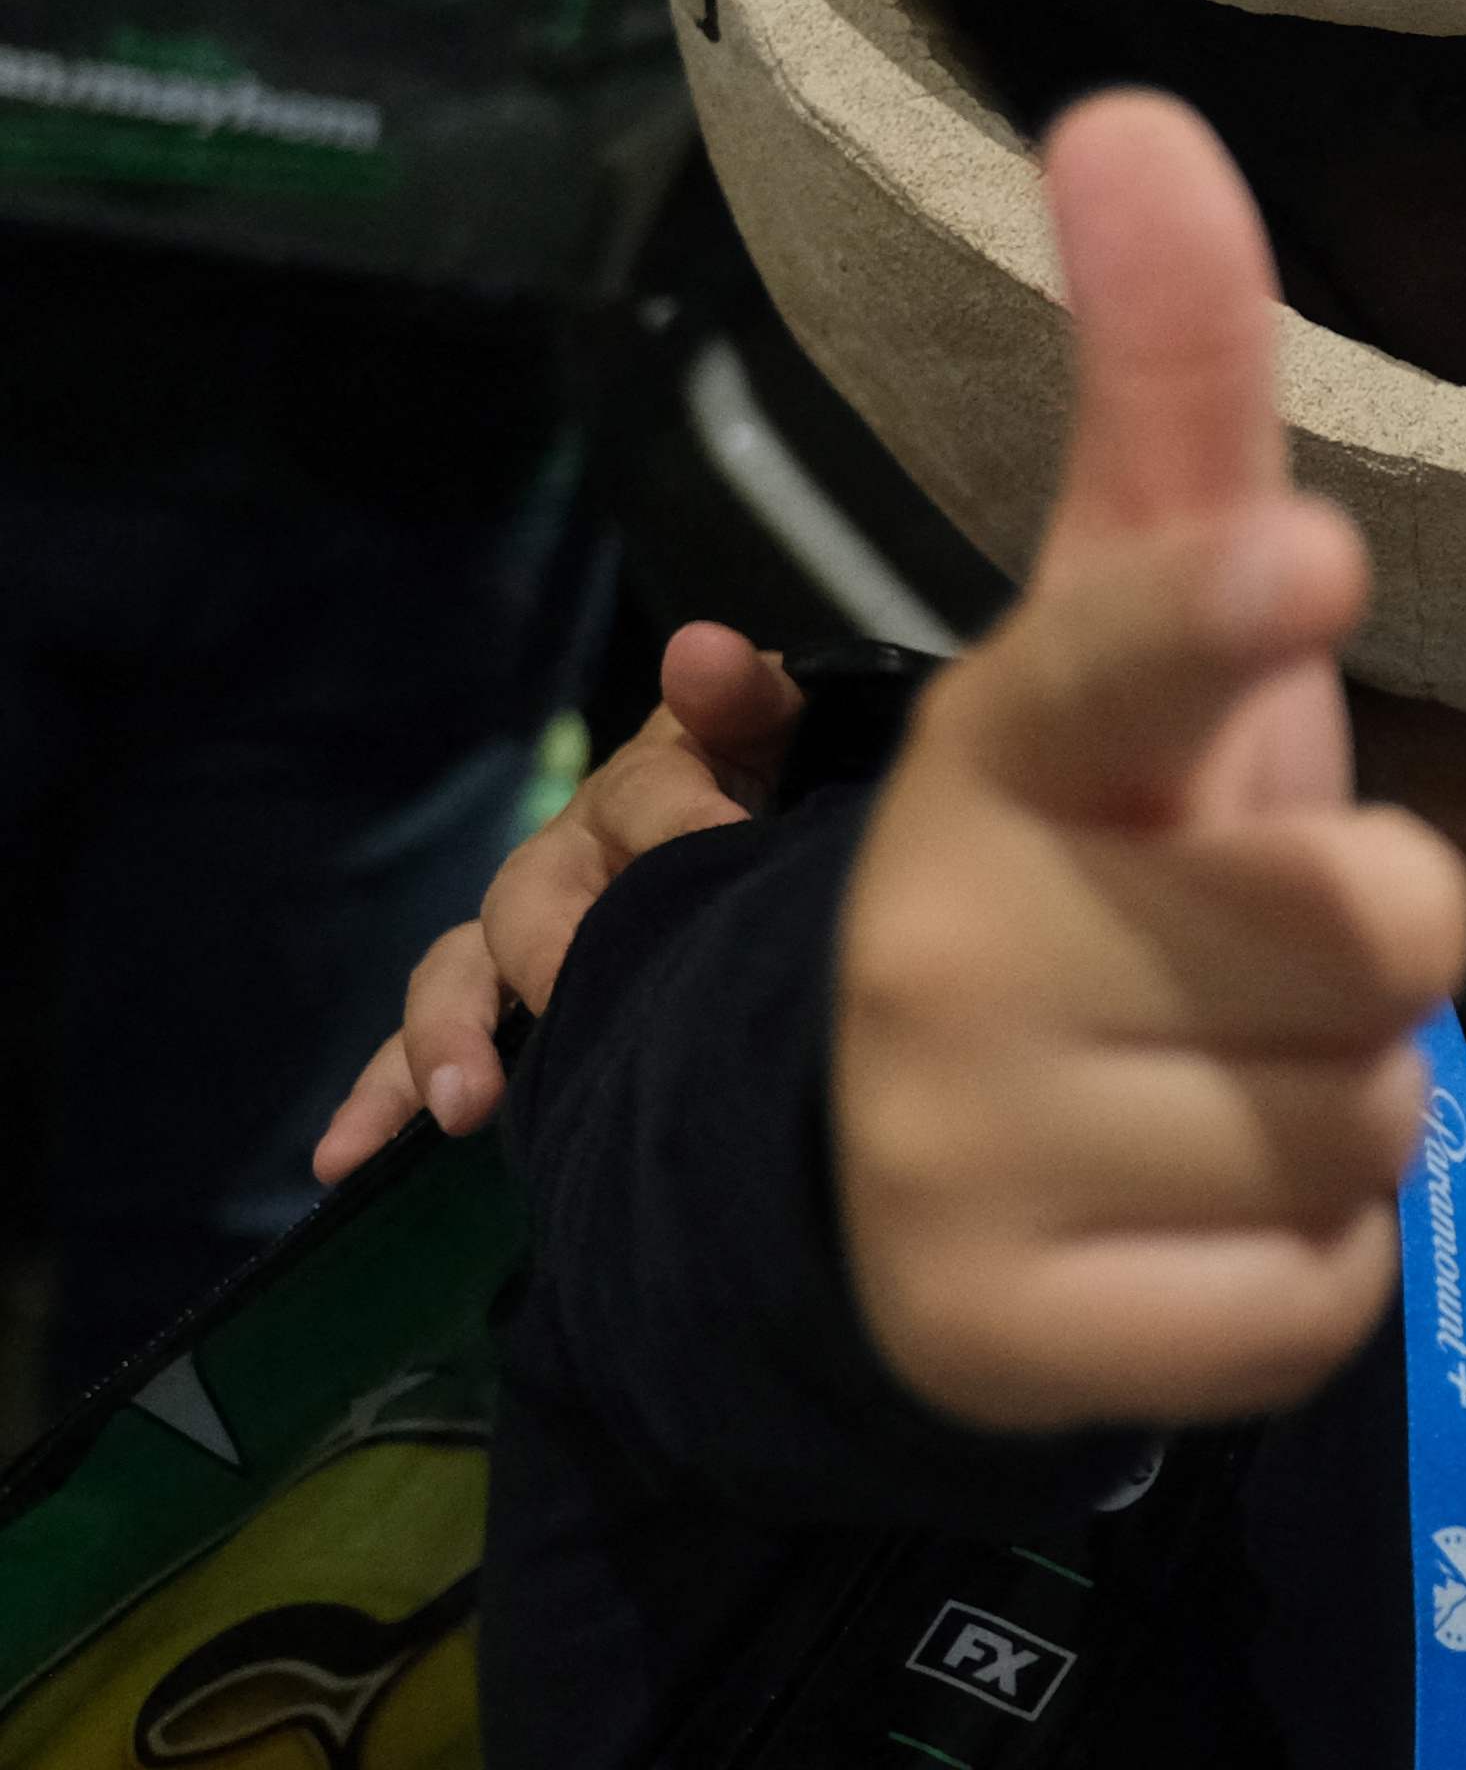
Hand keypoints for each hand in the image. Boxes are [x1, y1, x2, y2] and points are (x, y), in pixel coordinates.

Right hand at [312, 623, 809, 1182]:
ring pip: (455, 983)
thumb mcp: (775, 733)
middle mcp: (562, 866)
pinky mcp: (495, 1014)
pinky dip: (379, 1103)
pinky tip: (345, 1159)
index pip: (647, 799)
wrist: (759, 840)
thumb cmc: (762, 785)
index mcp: (636, 796)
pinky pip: (418, 1059)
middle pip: (531, 902)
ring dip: (445, 1040)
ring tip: (459, 1102)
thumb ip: (744, 698)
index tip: (725, 846)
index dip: (683, 820)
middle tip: (568, 991)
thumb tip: (703, 652)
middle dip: (547, 953)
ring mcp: (516, 943)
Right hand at [831, 89, 1465, 1429]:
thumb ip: (1170, 391)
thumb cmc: (1099, 843)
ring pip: (1362, 1115)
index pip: (1124, 659)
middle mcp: (950, 938)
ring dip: (1337, 1105)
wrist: (901, 1163)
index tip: (1308, 561)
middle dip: (1372, 948)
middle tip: (1257, 947)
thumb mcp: (1144, 630)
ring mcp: (958, 1148)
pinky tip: (1180, 1220)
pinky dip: (1295, 1268)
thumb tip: (1135, 108)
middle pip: (1378, 926)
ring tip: (1212, 1077)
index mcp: (1014, 745)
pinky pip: (1316, 1293)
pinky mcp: (1006, 1334)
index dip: (1220, 613)